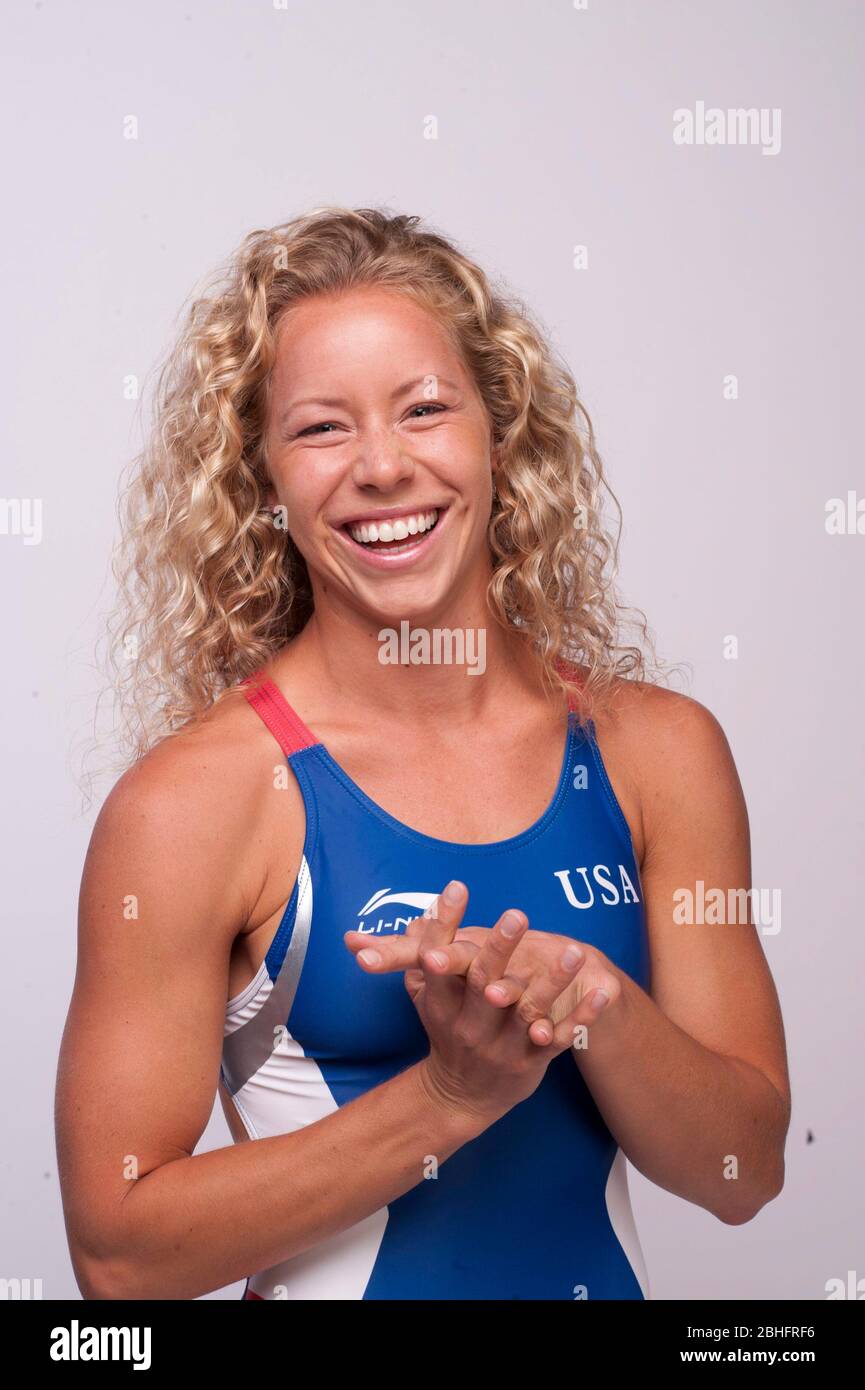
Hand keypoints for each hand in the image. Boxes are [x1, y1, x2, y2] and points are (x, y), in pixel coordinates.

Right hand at [360, 880, 597, 1123]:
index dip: (445, 922)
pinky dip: (581, 1016)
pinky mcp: (531, 1060)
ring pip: (528, 1008)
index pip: (439, 957)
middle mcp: (468, 1024)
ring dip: (553, 980)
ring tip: (574, 949)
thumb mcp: (426, 996)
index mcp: (441, 1002)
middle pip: (484, 981)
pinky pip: (559, 1037)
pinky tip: (602, 992)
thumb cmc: (447, 1031)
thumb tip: (393, 923)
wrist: (461, 1097)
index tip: (455, 886)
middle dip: (500, 947)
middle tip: (517, 913)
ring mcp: (501, 1044)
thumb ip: (417, 957)